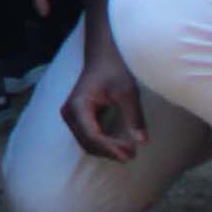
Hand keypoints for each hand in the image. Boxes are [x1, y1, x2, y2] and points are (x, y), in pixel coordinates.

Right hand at [61, 26, 146, 161]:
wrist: (102, 57)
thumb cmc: (114, 70)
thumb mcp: (127, 92)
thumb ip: (134, 117)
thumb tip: (142, 142)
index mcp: (78, 106)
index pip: (93, 136)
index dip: (111, 149)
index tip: (130, 155)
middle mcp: (69, 113)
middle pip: (88, 143)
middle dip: (110, 151)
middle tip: (133, 154)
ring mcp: (70, 116)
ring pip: (86, 143)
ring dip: (106, 150)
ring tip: (128, 150)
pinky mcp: (76, 118)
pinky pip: (87, 137)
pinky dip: (103, 144)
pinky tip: (119, 143)